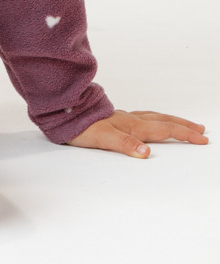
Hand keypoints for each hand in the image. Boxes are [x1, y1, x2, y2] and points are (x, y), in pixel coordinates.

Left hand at [67, 109, 208, 157]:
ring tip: (183, 123)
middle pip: (163, 121)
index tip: (202, 138)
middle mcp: (129, 120)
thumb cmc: (79, 126)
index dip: (184, 134)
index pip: (164, 129)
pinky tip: (149, 121)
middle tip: (201, 129)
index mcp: (131, 126)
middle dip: (183, 126)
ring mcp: (121, 117)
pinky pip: (141, 116)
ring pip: (153, 117)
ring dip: (171, 120)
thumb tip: (146, 153)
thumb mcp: (101, 138)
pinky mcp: (113, 117)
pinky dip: (153, 118)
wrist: (61, 110)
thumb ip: (124, 145)